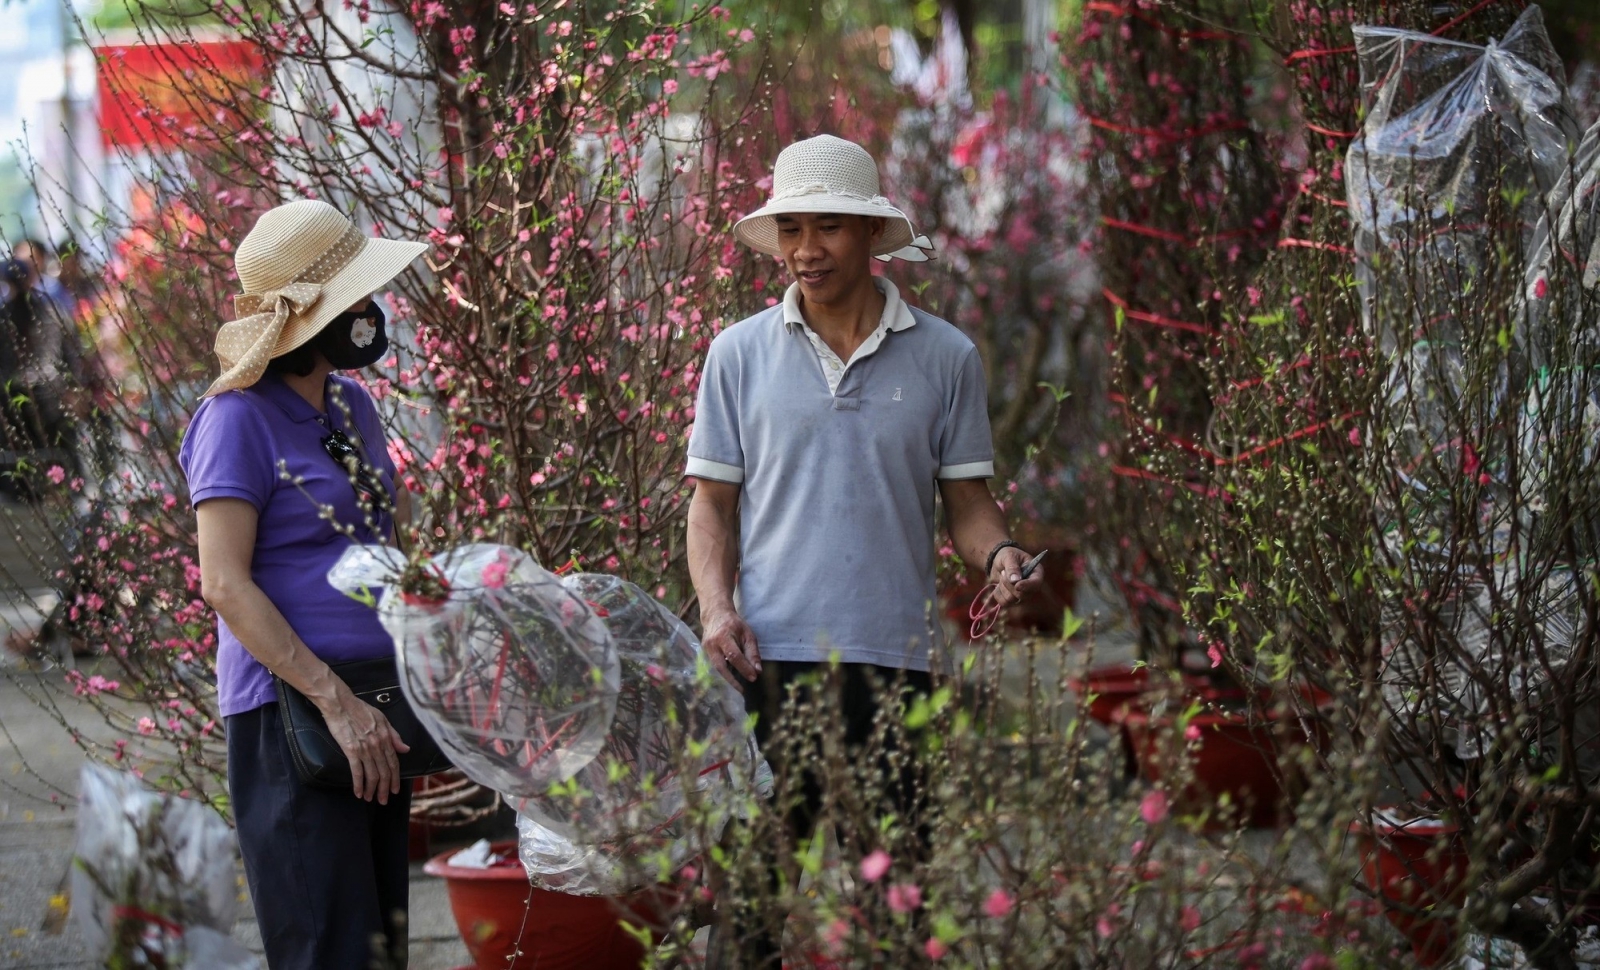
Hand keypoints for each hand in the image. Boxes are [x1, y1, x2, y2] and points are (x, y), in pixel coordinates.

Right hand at [318, 681, 410, 802]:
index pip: (394, 762)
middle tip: (384, 800)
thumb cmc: (360, 709)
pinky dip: (358, 784)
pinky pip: (357, 771)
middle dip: (385, 789)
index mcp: (386, 737)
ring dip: (372, 790)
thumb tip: (405, 749)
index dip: (396, 778)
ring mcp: (365, 749)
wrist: (341, 704)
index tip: (396, 789)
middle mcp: (378, 745)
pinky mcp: (351, 750)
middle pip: (384, 772)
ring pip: (372, 775)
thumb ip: (394, 735)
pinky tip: (358, 792)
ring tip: (370, 799)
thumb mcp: (382, 719)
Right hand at [702, 608, 760, 691]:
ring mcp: (706, 649)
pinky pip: (715, 666)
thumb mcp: (747, 634)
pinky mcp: (704, 653)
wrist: (715, 615)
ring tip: (739, 687)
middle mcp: (712, 644)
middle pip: (721, 666)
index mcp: (723, 636)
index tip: (754, 677)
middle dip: (732, 680)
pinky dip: (724, 673)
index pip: (734, 656)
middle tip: (743, 690)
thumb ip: (752, 652)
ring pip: (717, 668)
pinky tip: (733, 679)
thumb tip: (757, 670)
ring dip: (728, 679)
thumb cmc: (734, 625)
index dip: (744, 668)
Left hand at [987, 545, 1044, 609]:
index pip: (1036, 583)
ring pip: (1011, 599)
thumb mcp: (1009, 556)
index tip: (1017, 585)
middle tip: (1003, 572)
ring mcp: (1022, 594)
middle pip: (1022, 595)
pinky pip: (1003, 602)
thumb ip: (1012, 567)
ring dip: (1002, 587)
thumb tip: (1015, 580)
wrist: (999, 561)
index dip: (1027, 586)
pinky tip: (998, 584)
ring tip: (1002, 575)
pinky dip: (997, 593)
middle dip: (1009, 584)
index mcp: (1036, 573)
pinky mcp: (1012, 599)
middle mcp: (1031, 586)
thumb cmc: (1008, 555)